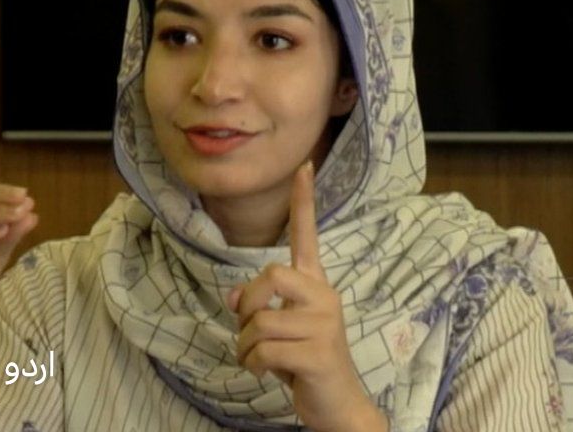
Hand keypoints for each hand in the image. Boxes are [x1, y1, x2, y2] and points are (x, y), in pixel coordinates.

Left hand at [227, 162, 387, 431]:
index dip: (304, 202)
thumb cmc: (306, 363)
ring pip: (258, 323)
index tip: (304, 166)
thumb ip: (258, 307)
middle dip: (248, 307)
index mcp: (316, 286)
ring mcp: (324, 324)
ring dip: (246, 348)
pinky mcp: (318, 353)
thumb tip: (234, 296)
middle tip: (251, 332)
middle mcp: (324, 297)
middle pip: (269, 276)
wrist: (338, 406)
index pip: (307, 236)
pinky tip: (267, 374)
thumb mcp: (279, 330)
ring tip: (262, 362)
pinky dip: (253, 366)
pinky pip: (263, 351)